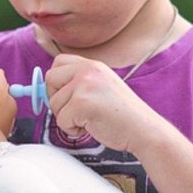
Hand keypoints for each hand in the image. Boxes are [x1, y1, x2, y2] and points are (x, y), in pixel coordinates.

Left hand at [46, 54, 161, 152]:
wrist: (144, 129)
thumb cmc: (124, 115)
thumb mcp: (102, 87)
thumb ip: (80, 83)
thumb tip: (48, 88)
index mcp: (93, 65)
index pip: (58, 62)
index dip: (56, 81)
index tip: (63, 96)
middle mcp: (88, 70)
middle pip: (51, 79)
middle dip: (56, 99)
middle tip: (74, 111)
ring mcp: (84, 85)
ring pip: (54, 103)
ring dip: (67, 118)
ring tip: (89, 119)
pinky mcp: (81, 103)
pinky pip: (61, 120)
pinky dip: (73, 130)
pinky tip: (92, 126)